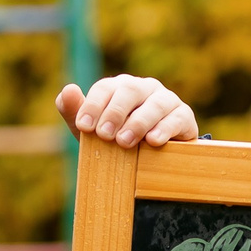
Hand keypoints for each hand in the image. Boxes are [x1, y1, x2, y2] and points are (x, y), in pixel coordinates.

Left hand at [55, 77, 198, 148]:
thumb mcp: (93, 133)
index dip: (93, 105)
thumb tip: (67, 90)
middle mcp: (143, 88)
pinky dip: (165, 128)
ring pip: (155, 103)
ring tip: (125, 142)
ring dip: (138, 122)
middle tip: (105, 135)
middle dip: (115, 112)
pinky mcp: (184, 116)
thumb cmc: (118, 142)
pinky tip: (153, 141)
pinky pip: (176, 117)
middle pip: (129, 90)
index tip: (84, 126)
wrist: (152, 162)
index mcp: (119, 88)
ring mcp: (166, 100)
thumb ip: (75, 114)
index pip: (105, 88)